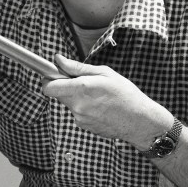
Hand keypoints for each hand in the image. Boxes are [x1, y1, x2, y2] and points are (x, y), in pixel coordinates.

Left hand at [42, 54, 172, 147]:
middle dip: (65, 86)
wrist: (139, 121)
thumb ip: (77, 68)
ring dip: (76, 97)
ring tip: (97, 95)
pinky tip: (100, 106)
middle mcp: (78, 106)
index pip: (49, 87)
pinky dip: (84, 108)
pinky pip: (78, 112)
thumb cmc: (125, 94)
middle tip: (82, 81)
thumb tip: (58, 60)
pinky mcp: (85, 126)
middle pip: (58, 94)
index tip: (53, 74)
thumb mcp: (104, 73)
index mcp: (81, 89)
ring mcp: (80, 118)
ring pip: (69, 103)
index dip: (47, 80)